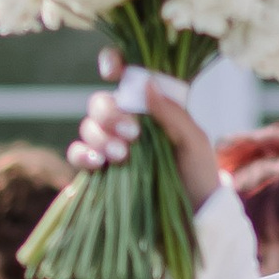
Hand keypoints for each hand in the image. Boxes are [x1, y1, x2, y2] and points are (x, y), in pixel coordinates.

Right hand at [70, 59, 222, 216]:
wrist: (193, 216)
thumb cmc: (200, 173)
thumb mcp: (194, 141)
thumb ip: (172, 113)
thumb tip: (147, 83)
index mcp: (150, 105)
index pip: (124, 73)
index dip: (112, 62)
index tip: (112, 71)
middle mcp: (126, 121)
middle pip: (100, 102)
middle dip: (109, 114)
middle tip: (132, 134)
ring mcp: (111, 145)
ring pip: (88, 127)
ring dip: (100, 137)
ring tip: (123, 155)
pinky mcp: (100, 170)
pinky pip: (78, 154)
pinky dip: (82, 154)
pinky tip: (98, 163)